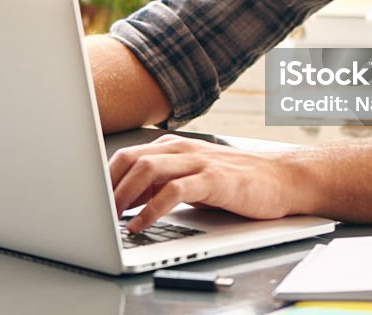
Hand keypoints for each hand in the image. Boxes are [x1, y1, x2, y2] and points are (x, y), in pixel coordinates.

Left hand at [109, 134, 300, 232]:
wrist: (283, 178)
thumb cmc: (237, 181)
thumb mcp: (192, 178)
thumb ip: (160, 184)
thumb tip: (124, 200)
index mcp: (173, 147)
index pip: (127, 155)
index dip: (104, 177)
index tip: (89, 199)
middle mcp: (182, 149)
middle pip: (130, 158)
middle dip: (107, 185)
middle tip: (93, 210)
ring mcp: (198, 162)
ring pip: (147, 169)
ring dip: (123, 195)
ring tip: (110, 218)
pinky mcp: (214, 180)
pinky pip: (173, 191)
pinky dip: (152, 209)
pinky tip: (141, 224)